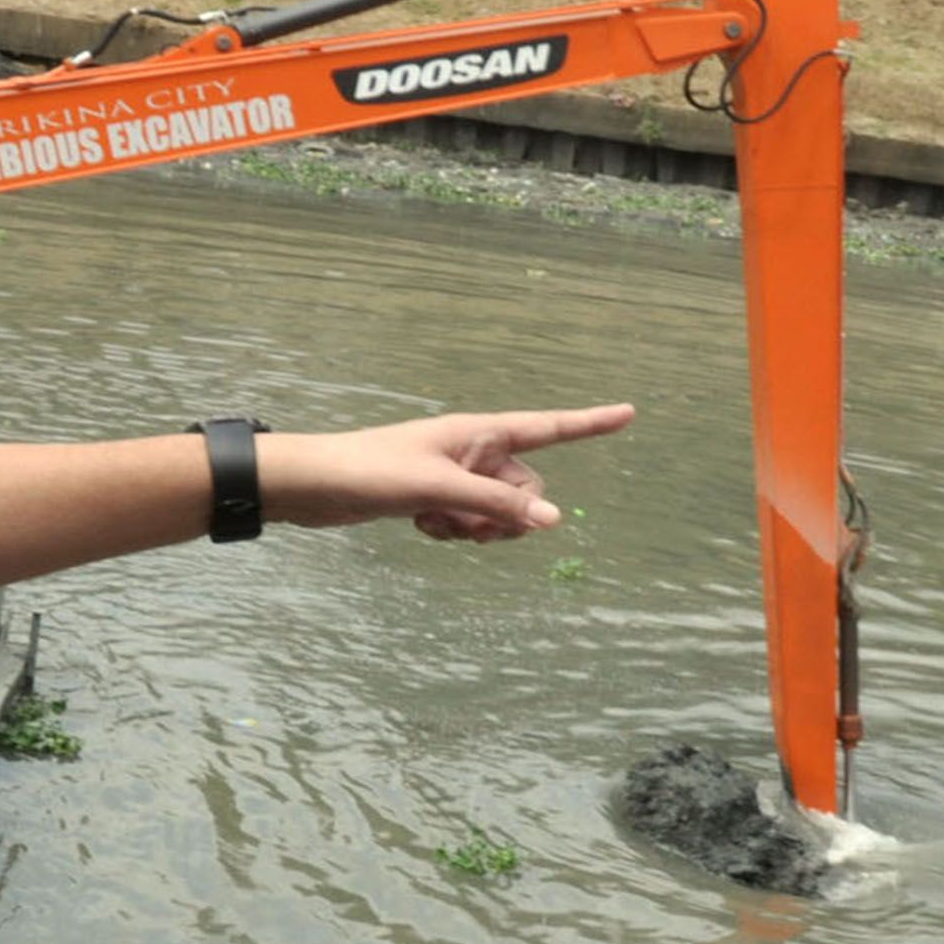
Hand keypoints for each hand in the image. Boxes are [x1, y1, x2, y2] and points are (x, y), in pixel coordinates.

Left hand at [262, 404, 635, 543]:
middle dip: (507, 517)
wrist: (313, 484)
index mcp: (480, 432)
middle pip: (526, 491)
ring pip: (498, 513)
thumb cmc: (370, 472)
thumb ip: (496, 506)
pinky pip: (469, 522)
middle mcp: (474, 450)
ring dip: (477, 528)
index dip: (590, 422)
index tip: (630, 412)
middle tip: (467, 522)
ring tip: (436, 522)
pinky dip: (453, 531)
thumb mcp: (438, 489)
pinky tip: (419, 524)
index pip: (549, 427)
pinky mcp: (435, 498)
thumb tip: (555, 524)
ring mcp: (456, 475)